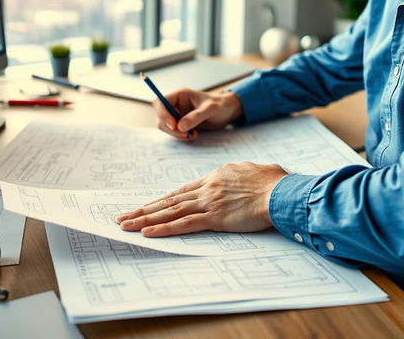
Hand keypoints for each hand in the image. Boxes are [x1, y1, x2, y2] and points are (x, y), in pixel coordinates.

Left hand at [116, 162, 286, 235]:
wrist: (279, 191)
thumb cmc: (272, 181)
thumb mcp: (252, 171)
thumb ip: (240, 173)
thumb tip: (239, 174)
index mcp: (215, 176)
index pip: (183, 190)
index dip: (163, 199)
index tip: (149, 205)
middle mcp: (206, 187)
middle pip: (170, 199)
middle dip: (145, 208)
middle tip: (124, 215)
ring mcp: (208, 201)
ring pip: (170, 210)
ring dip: (145, 218)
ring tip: (126, 223)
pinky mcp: (214, 217)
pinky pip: (183, 224)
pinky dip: (163, 228)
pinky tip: (147, 232)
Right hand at [153, 88, 243, 139]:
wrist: (228, 112)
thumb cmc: (220, 105)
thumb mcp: (210, 109)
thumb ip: (196, 116)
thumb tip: (180, 126)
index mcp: (180, 95)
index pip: (160, 102)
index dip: (162, 113)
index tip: (173, 124)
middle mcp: (176, 105)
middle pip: (161, 117)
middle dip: (171, 128)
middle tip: (186, 134)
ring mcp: (178, 116)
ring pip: (166, 127)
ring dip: (177, 134)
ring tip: (193, 134)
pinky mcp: (182, 125)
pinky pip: (175, 133)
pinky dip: (182, 137)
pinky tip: (194, 135)